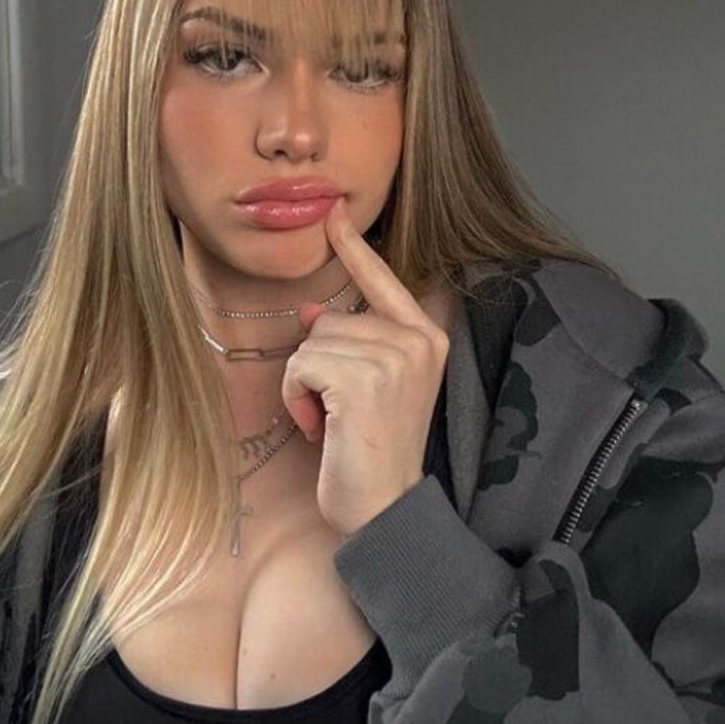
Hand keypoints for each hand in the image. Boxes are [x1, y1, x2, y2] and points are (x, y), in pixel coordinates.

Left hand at [281, 197, 450, 537]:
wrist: (385, 510)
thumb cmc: (373, 453)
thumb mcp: (367, 388)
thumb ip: (351, 343)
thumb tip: (310, 311)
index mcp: (426, 338)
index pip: (383, 280)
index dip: (354, 248)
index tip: (335, 213)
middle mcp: (417, 340)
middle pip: (332, 320)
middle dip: (319, 365)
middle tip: (340, 412)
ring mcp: (394, 358)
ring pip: (313, 342)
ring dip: (307, 386)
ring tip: (333, 423)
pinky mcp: (364, 378)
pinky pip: (302, 364)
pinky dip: (298, 397)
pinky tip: (321, 428)